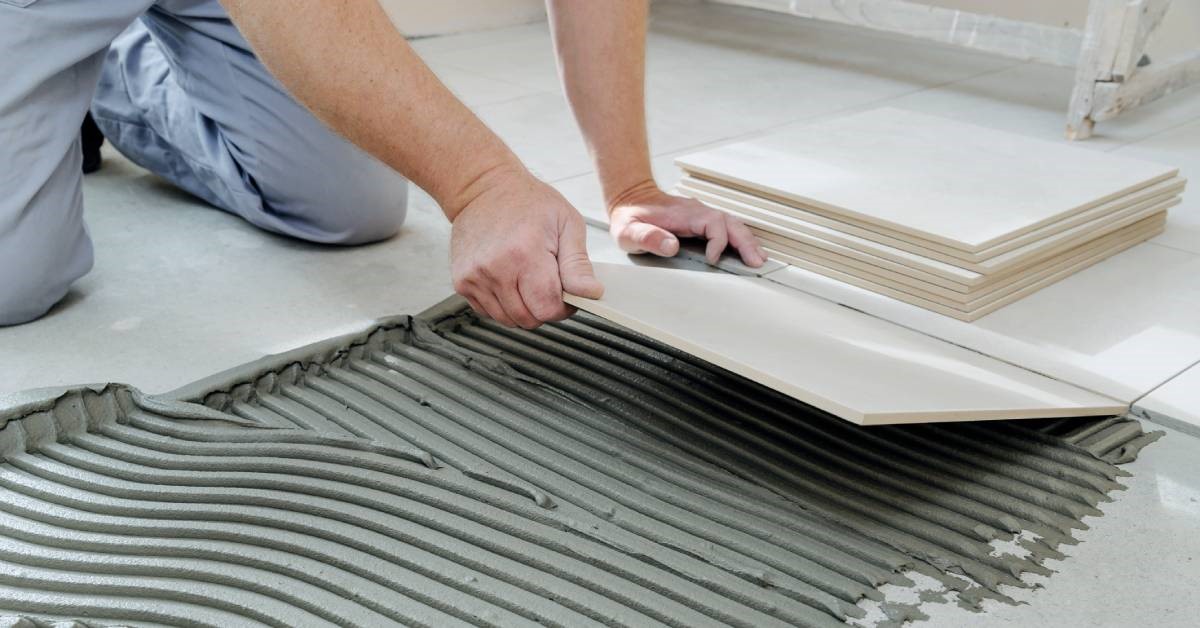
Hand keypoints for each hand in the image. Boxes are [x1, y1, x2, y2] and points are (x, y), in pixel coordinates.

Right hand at [450, 170, 603, 328]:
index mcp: (525, 253)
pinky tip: (509, 278)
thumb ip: (578, 264)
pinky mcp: (462, 283)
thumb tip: (591, 293)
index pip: (548, 308)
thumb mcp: (567, 224)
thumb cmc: (528, 202)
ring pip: (509, 320)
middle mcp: (496, 269)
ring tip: (527, 277)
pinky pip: (490, 312)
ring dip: (523, 307)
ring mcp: (474, 278)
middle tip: (547, 281)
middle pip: (529, 319)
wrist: (484, 188)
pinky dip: (504, 304)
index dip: (563, 306)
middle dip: (544, 307)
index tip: (565, 292)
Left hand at [607, 180, 765, 266]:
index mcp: (682, 214)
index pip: (712, 223)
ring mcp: (701, 215)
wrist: (629, 198)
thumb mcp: (628, 230)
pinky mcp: (702, 220)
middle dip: (745, 242)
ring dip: (747, 240)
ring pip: (732, 224)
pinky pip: (727, 227)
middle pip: (730, 223)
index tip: (713, 259)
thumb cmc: (629, 216)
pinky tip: (748, 250)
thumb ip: (647, 237)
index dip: (718, 241)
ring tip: (759, 259)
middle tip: (756, 261)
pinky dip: (740, 238)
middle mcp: (696, 211)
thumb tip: (671, 246)